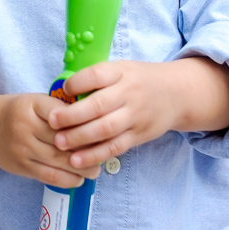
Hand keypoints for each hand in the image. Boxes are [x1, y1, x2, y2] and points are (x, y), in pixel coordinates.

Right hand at [0, 92, 101, 187]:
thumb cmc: (18, 112)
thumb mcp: (35, 101)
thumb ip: (59, 109)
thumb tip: (92, 120)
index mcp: (31, 104)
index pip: (63, 114)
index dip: (84, 123)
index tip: (101, 129)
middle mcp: (25, 126)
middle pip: (63, 139)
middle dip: (87, 148)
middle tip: (105, 153)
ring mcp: (22, 148)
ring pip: (58, 160)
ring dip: (81, 167)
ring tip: (96, 170)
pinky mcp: (21, 166)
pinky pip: (48, 176)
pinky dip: (67, 179)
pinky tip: (79, 178)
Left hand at [46, 61, 180, 168]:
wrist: (176, 94)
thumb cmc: (139, 80)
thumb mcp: (122, 69)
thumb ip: (98, 78)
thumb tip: (63, 90)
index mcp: (121, 73)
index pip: (97, 75)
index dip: (78, 83)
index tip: (64, 89)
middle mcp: (129, 94)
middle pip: (98, 106)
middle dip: (72, 116)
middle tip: (52, 122)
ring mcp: (135, 116)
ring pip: (106, 129)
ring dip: (80, 138)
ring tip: (59, 143)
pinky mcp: (139, 135)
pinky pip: (115, 147)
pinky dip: (95, 155)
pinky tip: (77, 160)